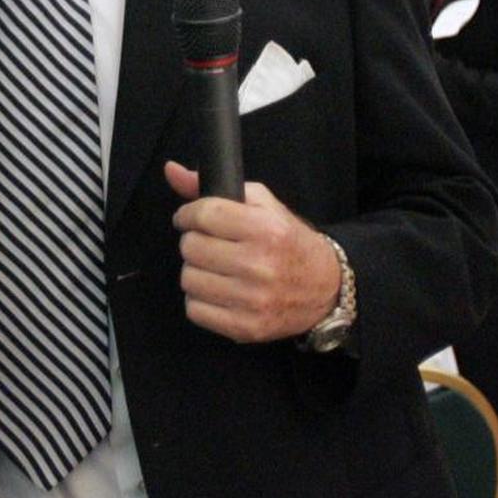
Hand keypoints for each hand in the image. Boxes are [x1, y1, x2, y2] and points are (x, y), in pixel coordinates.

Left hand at [165, 161, 338, 342]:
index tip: (189, 218)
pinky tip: (219, 290)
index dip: (188, 214)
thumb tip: (171, 170)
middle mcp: (258, 265)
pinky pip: (194, 309)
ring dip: (196, 271)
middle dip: (195, 242)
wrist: (326, 288)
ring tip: (215, 268)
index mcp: (265, 229)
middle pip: (191, 247)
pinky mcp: (244, 327)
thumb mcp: (262, 205)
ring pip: (188, 279)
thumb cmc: (289, 242)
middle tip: (210, 244)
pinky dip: (201, 299)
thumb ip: (214, 187)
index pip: (204, 215)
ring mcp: (251, 300)